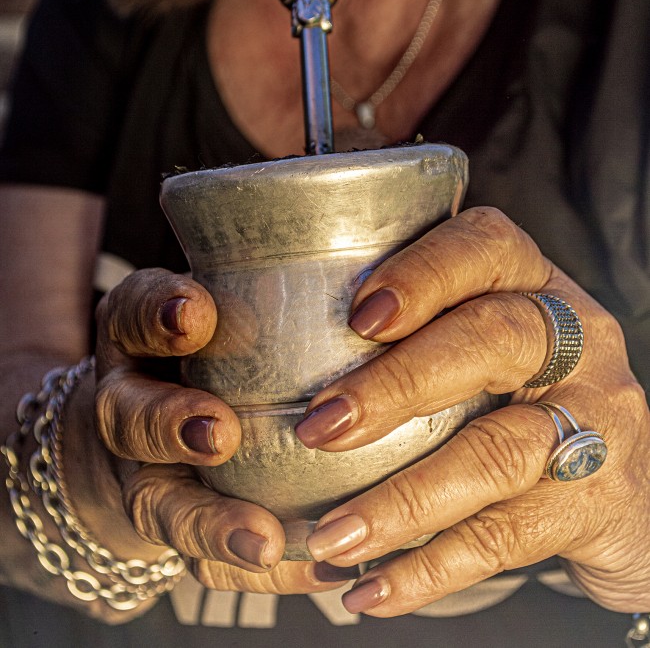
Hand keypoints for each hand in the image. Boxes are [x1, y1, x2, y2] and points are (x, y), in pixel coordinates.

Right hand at [92, 267, 355, 594]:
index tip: (196, 312)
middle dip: (172, 426)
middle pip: (132, 419)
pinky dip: (259, 571)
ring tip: (263, 540)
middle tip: (218, 432)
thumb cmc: (200, 344)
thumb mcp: (209, 298)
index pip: (132, 315)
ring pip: (164, 507)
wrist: (147, 418)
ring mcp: (149, 474)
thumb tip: (355, 241)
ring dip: (212, 526)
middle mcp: (131, 405)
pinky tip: (313, 567)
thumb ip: (250, 274)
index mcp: (136, 337)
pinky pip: (209, 562)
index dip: (158, 315)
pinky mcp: (182, 526)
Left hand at [294, 207, 649, 615]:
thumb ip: (419, 324)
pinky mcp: (596, 502)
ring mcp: (595, 420)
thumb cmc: (523, 394)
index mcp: (533, 284)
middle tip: (320, 427)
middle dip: (398, 384)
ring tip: (330, 536)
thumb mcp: (489, 338)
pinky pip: (505, 539)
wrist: (627, 484)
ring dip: (402, 499)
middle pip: (491, 340)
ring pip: (497, 452)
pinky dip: (429, 569)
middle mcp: (575, 340)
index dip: (423, 274)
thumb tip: (282, 342)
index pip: (486, 247)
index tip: (358, 316)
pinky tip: (370, 589)